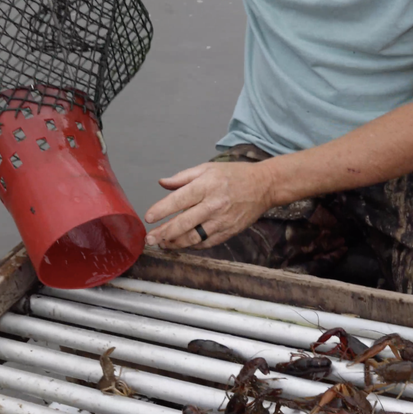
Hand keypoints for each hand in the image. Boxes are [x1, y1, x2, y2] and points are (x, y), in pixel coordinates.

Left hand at [145, 161, 275, 249]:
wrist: (264, 186)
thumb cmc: (235, 175)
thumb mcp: (208, 168)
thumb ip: (183, 177)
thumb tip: (162, 183)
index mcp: (206, 186)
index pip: (179, 199)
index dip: (162, 210)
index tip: (148, 217)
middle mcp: (214, 204)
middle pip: (184, 223)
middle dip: (164, 233)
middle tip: (149, 239)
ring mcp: (222, 220)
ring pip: (194, 237)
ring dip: (175, 243)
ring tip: (163, 244)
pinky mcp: (229, 231)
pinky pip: (207, 242)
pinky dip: (193, 245)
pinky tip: (182, 244)